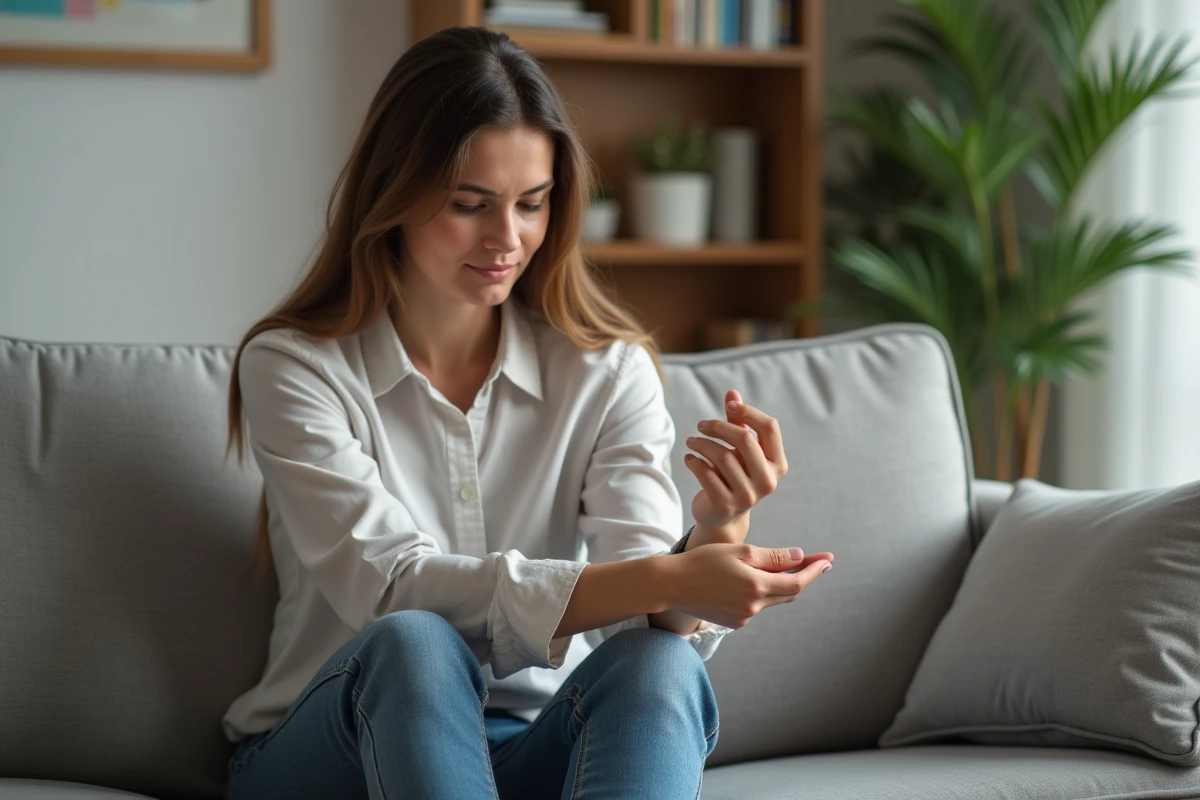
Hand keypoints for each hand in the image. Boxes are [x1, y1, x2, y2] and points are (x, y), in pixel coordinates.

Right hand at [663, 543, 833, 629]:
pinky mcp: (734, 622)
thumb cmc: (703, 561)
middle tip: (816, 561)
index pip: (797, 581)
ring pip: (772, 599)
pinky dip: (760, 593)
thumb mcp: (739, 552)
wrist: (671, 585)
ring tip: (780, 566)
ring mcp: (744, 617)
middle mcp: (754, 606)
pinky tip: (747, 581)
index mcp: (756, 586)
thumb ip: (772, 557)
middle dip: (803, 575)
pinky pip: (755, 606)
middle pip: (789, 592)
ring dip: (779, 584)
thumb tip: (799, 557)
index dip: (814, 570)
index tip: (828, 560)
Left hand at [684, 389, 787, 532]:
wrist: (722, 515)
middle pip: (745, 439)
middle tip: (700, 425)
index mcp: (778, 463)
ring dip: (701, 444)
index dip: (748, 411)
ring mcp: (749, 496)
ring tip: (691, 442)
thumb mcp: (738, 449)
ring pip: (722, 457)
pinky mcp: (726, 505)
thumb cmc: (733, 474)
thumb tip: (732, 392)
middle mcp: (768, 481)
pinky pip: (707, 475)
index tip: (729, 404)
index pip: (769, 427)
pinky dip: (695, 462)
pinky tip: (689, 458)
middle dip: (719, 427)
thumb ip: (737, 421)